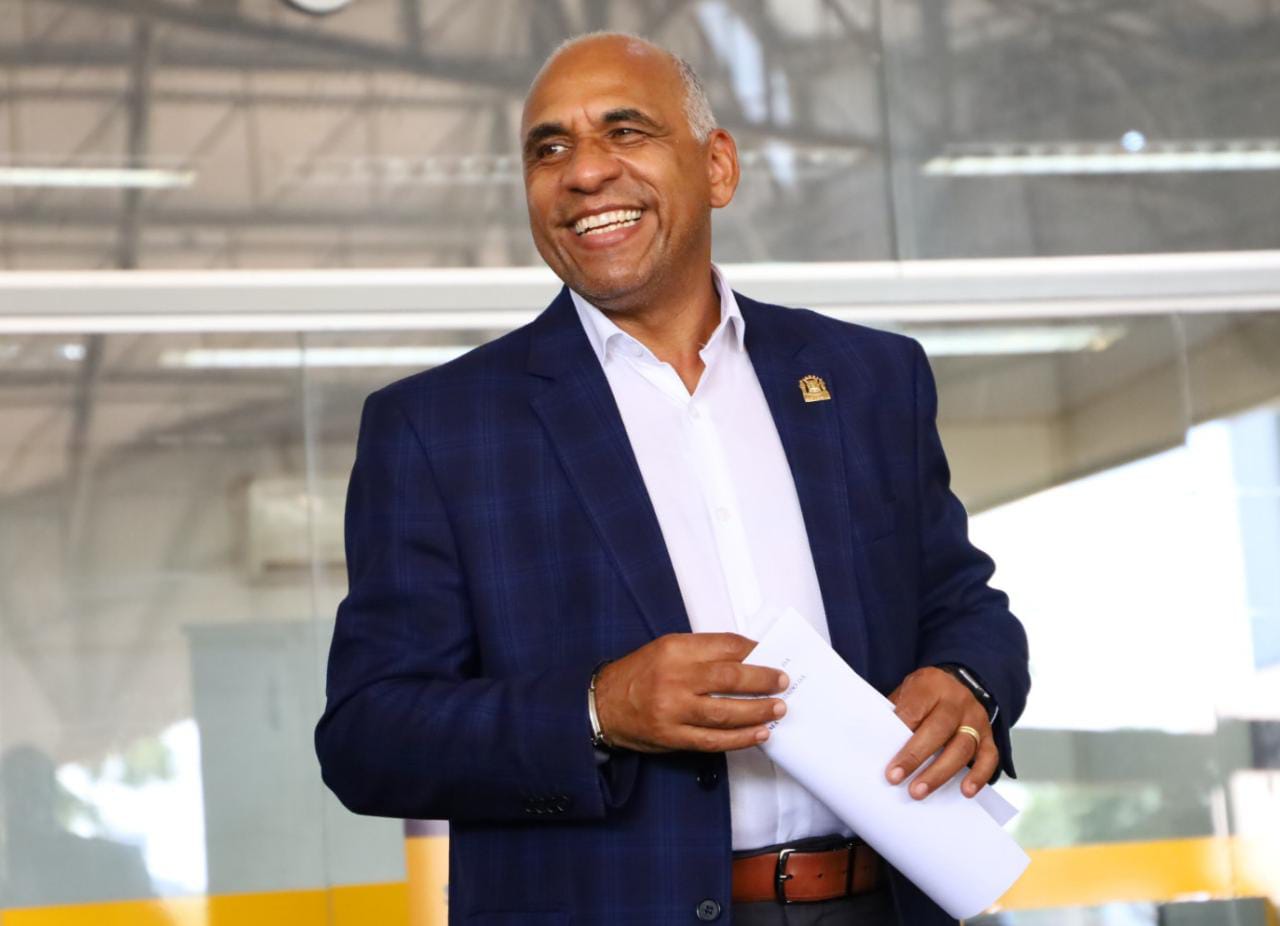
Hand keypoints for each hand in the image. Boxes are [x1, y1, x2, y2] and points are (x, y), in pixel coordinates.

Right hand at [593, 633, 788, 752]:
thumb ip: (703, 652)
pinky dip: (740, 738)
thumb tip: (747, 657)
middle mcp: (674, 678)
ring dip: (757, 711)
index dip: (752, 649)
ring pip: (725, 712)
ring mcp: (673, 710)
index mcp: (674, 650)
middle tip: (782, 681)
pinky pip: (713, 740)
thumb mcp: (666, 649)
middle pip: (729, 678)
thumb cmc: (639, 674)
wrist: (603, 704)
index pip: (723, 645)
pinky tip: (759, 733)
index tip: (770, 653)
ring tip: (778, 708)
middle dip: (762, 680)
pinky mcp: (673, 736)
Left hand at [885, 667, 997, 799]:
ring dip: (940, 772)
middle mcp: (957, 700)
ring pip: (962, 747)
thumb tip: (879, 748)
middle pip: (939, 729)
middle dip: (915, 756)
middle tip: (896, 778)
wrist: (955, 683)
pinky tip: (966, 791)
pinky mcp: (988, 736)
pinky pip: (989, 757)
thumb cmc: (923, 695)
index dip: (899, 733)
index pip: (914, 709)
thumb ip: (896, 715)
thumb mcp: (905, 693)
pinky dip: (979, 776)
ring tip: (920, 791)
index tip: (885, 753)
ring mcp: (975, 718)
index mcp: (930, 685)